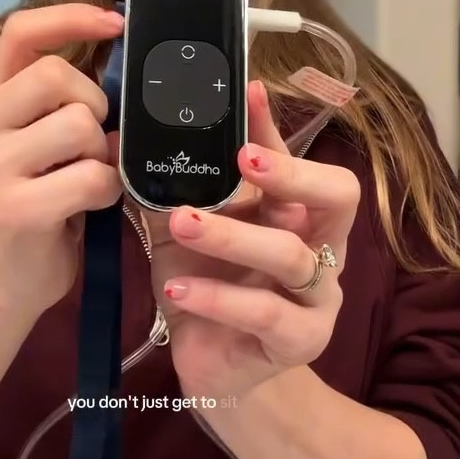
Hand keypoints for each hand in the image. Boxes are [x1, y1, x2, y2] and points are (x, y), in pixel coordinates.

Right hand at [0, 4, 124, 316]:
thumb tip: (126, 47)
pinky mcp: (14, 208)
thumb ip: (64, 95)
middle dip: (93, 104)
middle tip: (93, 140)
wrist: (8, 277)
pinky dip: (108, 190)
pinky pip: (91, 176)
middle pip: (55, 75)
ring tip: (89, 175)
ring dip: (102, 152)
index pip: (21, 33)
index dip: (70, 17)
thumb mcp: (42, 137)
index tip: (115, 22)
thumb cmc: (42, 196)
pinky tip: (92, 204)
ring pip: (79, 125)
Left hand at [142, 80, 359, 400]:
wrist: (214, 368)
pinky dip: (220, 298)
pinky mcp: (299, 342)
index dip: (273, 126)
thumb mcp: (186, 233)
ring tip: (184, 222)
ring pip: (292, 256)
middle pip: (338, 197)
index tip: (247, 90)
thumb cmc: (206, 287)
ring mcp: (315, 297)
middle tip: (243, 158)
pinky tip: (178, 290)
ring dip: (235, 235)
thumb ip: (170, 190)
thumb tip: (121, 138)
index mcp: (295, 211)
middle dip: (294, 173)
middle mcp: (319, 246)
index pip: (296, 157)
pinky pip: (267, 316)